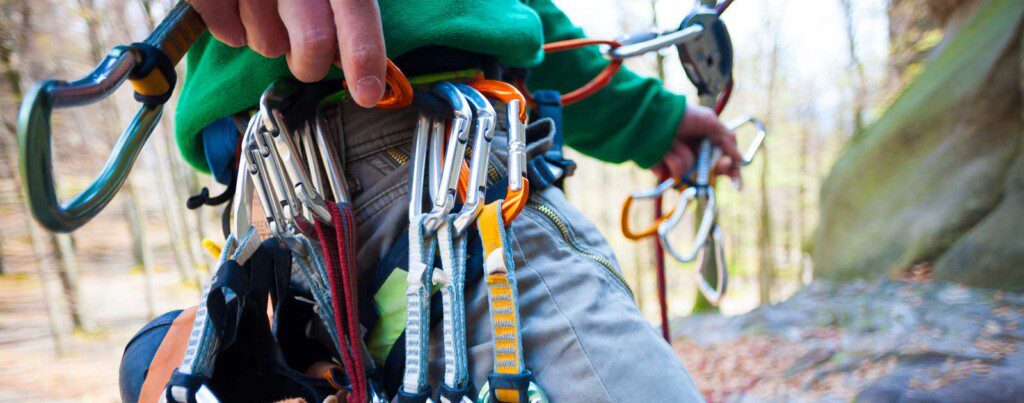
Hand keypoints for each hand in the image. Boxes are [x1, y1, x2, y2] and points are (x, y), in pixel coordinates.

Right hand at [187, 0, 386, 107]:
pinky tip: (236, 9)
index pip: (356, 6)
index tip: (368, 93)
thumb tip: (358, 63)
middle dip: (310, 65)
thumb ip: (347, 12)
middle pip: (313, 42)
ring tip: (265, 10)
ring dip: (269, 40)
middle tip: (305, 60)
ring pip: (269, 45)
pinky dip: (233, 31)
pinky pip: (229, 35)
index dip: (364, 51)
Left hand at [652, 104, 743, 186]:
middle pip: (710, 174)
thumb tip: (739, 158)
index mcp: (706, 143)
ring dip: (685, 156)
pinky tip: (664, 150)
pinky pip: (676, 175)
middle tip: (719, 163)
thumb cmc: (681, 115)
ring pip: (693, 173)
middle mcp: (694, 156)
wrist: (652, 117)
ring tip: (674, 141)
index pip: (724, 162)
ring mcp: (680, 165)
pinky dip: (672, 160)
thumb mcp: (709, 121)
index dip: (731, 172)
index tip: (737, 185)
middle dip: (714, 168)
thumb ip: (726, 139)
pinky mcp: (665, 172)